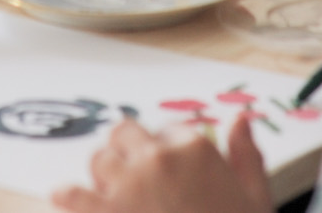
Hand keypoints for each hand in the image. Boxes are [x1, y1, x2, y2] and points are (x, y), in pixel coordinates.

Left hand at [52, 114, 271, 212]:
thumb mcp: (255, 198)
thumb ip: (246, 157)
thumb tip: (240, 121)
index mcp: (196, 149)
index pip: (167, 129)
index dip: (165, 148)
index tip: (167, 166)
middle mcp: (159, 158)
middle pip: (124, 133)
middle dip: (127, 152)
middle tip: (134, 176)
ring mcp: (129, 185)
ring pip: (99, 159)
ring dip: (103, 175)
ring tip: (112, 194)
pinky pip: (72, 194)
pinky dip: (67, 197)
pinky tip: (66, 199)